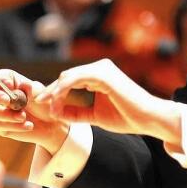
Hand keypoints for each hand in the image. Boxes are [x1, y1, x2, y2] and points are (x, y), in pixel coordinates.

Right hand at [0, 69, 69, 152]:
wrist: (51, 124)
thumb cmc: (44, 105)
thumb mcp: (40, 94)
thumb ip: (30, 88)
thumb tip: (22, 86)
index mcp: (8, 82)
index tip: (11, 85)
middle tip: (8, 101)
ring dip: (7, 114)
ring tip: (23, 117)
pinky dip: (14, 126)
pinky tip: (28, 126)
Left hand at [34, 58, 181, 144]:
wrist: (148, 119)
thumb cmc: (127, 117)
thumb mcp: (95, 116)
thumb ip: (77, 113)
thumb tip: (56, 113)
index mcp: (99, 76)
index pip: (71, 81)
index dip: (56, 92)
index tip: (44, 105)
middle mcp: (100, 68)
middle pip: (67, 77)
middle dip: (51, 90)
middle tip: (38, 102)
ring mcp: (102, 69)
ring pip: (69, 77)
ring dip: (55, 91)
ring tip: (45, 103)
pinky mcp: (103, 74)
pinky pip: (76, 79)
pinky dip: (63, 89)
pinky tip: (55, 100)